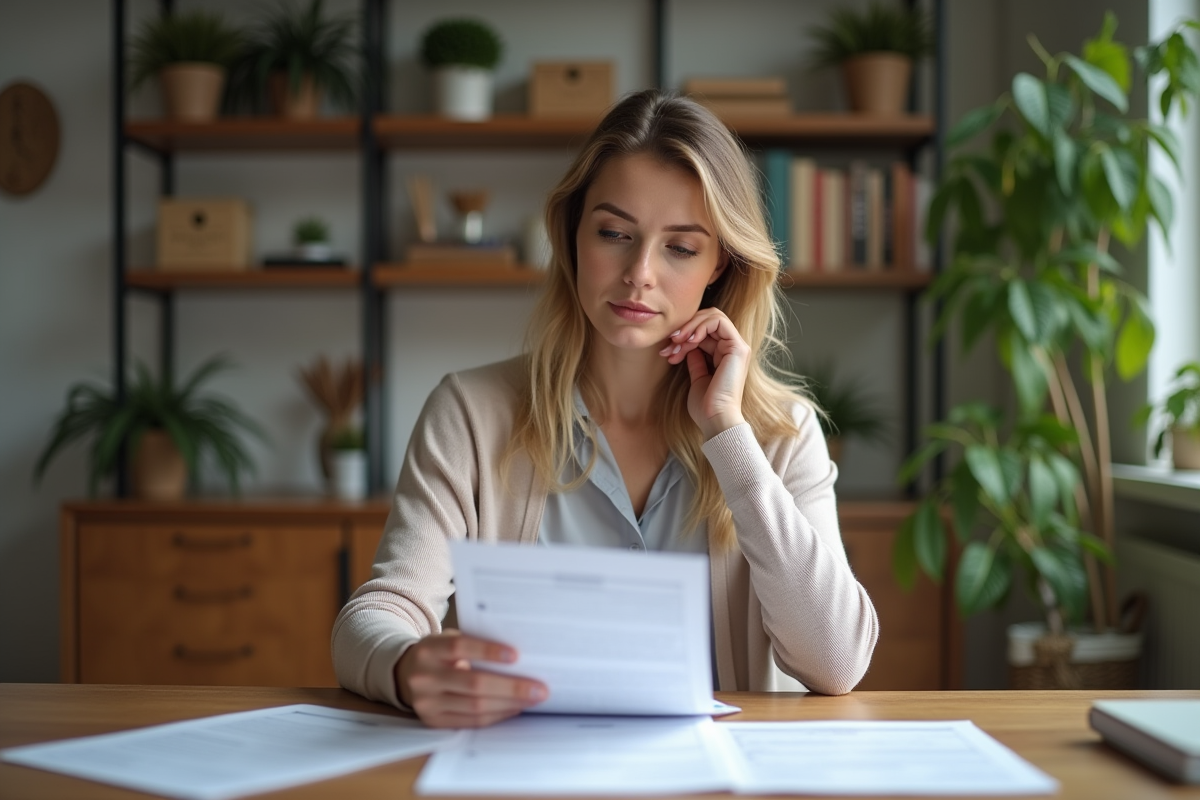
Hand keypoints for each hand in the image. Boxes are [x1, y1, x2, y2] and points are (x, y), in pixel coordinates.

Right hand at [395, 629, 548, 727]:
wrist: (405, 673)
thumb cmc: (440, 653)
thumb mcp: (448, 640)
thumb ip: (474, 643)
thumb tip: (520, 655)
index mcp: (429, 649)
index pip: (460, 647)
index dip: (488, 651)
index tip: (517, 655)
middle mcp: (424, 676)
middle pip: (473, 684)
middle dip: (511, 687)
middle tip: (539, 688)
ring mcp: (427, 702)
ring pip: (475, 707)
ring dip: (509, 704)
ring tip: (532, 699)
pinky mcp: (433, 721)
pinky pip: (471, 722)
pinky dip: (496, 715)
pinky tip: (514, 708)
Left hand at [658, 307, 748, 439]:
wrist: (715, 419)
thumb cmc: (706, 406)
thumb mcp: (697, 377)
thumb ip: (695, 360)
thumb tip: (687, 346)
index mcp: (724, 356)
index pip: (704, 331)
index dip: (684, 336)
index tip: (667, 351)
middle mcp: (733, 349)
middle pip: (708, 320)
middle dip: (685, 328)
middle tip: (670, 343)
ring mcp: (737, 347)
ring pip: (713, 316)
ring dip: (690, 327)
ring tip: (677, 342)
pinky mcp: (738, 347)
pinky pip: (718, 321)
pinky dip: (699, 326)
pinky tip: (688, 340)